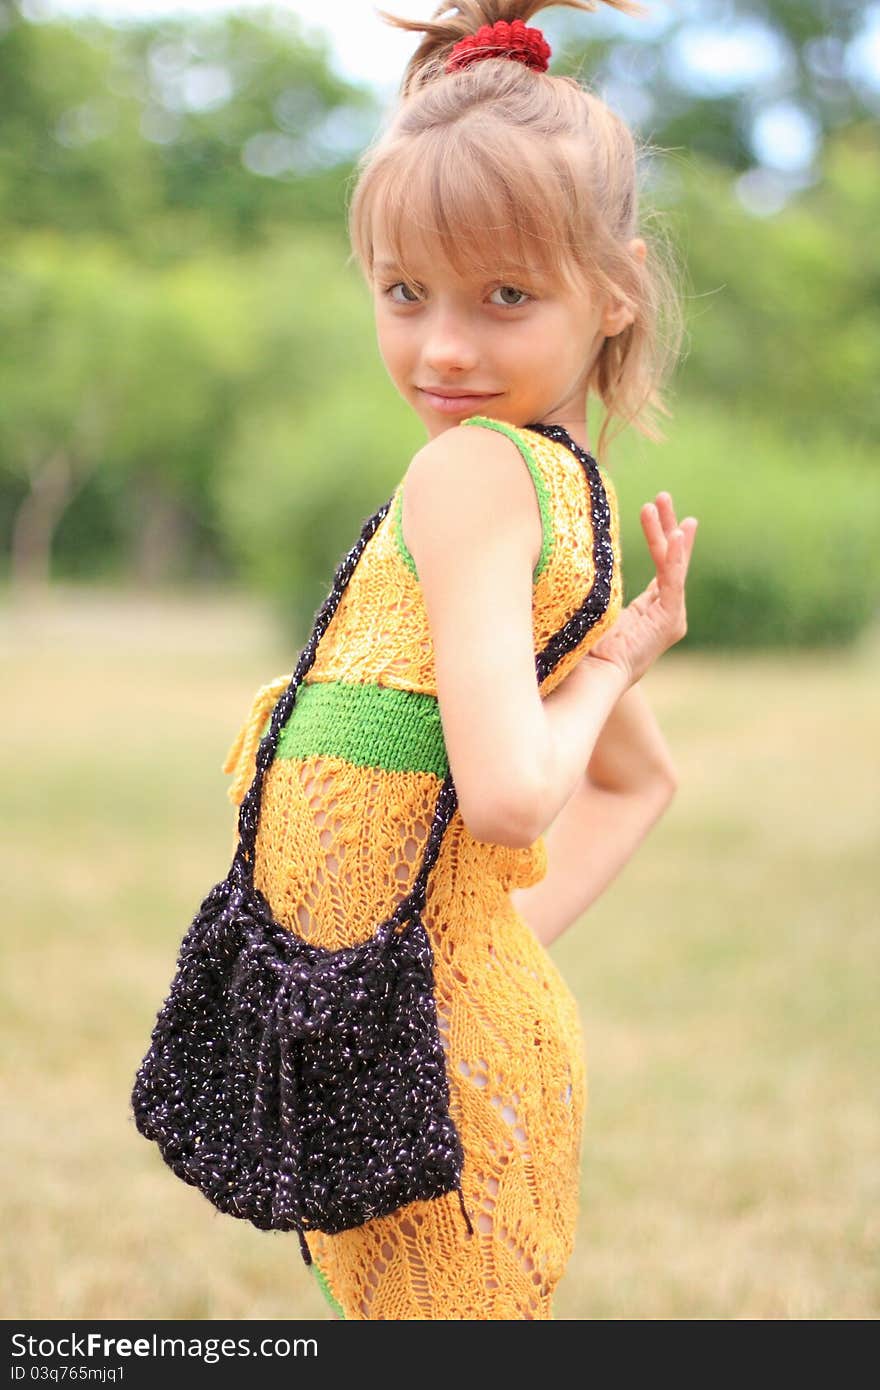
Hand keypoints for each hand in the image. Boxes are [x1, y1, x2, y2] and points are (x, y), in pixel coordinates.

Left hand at [585, 492, 697, 689]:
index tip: (654, 510)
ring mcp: (671, 618)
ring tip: (661, 504)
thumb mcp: (594, 610)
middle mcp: (665, 613)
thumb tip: (569, 560)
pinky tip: (676, 534)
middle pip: (672, 561)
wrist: (590, 679)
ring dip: (667, 533)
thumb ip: (597, 589)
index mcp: (651, 611)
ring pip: (673, 566)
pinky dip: (675, 557)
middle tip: (663, 497)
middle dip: (668, 527)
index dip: (659, 538)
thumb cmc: (586, 650)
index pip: (662, 566)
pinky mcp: (669, 622)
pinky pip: (673, 581)